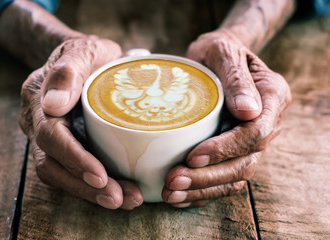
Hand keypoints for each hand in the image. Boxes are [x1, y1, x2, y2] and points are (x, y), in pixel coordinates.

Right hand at [19, 36, 142, 209]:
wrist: (88, 59)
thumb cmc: (89, 53)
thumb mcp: (83, 50)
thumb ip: (67, 71)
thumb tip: (53, 104)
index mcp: (39, 98)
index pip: (51, 137)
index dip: (74, 159)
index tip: (101, 176)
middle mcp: (38, 123)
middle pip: (54, 165)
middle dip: (85, 186)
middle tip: (119, 198)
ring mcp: (50, 137)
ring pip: (62, 175)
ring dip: (91, 192)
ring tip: (125, 199)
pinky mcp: (66, 146)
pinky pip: (72, 172)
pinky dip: (93, 186)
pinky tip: (119, 191)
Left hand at [162, 31, 291, 206]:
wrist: (218, 58)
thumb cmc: (219, 51)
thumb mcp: (223, 51)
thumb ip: (236, 78)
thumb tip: (248, 111)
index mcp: (271, 98)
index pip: (254, 133)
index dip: (224, 149)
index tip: (192, 156)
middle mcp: (267, 125)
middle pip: (243, 163)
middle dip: (207, 177)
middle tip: (172, 182)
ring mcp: (252, 142)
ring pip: (234, 177)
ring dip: (201, 190)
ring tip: (169, 193)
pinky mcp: (236, 152)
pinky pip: (224, 179)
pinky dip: (202, 192)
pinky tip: (179, 196)